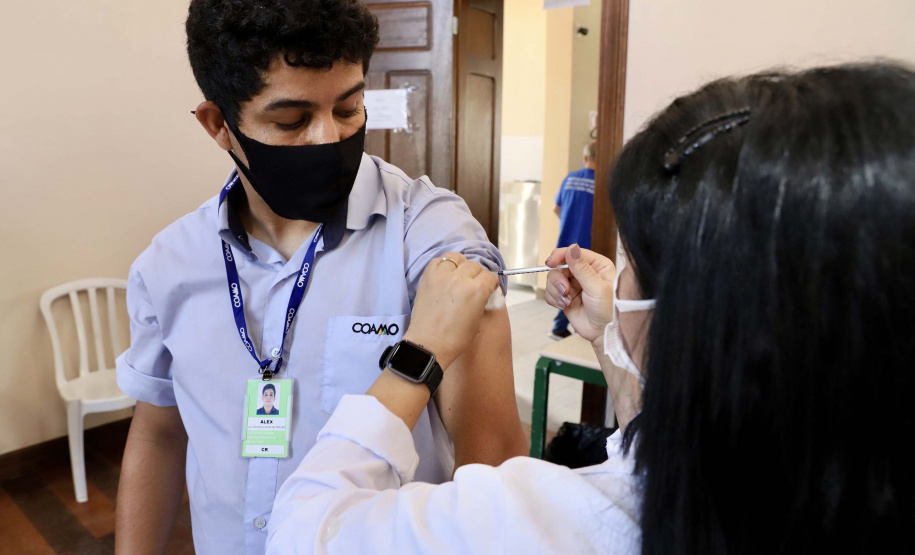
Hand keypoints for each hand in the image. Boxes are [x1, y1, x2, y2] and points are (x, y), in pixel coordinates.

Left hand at [404, 252, 500, 369]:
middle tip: (473, 285)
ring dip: (460, 265)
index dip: (491, 283)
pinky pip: (438, 261)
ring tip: (458, 276)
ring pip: (456, 257)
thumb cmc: (456, 337)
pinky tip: (445, 276)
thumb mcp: (478, 319)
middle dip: (477, 275)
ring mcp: (442, 275)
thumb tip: (485, 291)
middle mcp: (460, 278)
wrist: (429, 343)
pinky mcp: (428, 277)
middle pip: (475, 265)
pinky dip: (444, 266)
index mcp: (476, 290)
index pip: (490, 276)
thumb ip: (482, 299)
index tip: (488, 289)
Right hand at [544, 244, 615, 341]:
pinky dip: (553, 299)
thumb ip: (582, 268)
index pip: (573, 253)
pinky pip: (550, 292)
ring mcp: (573, 284)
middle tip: (564, 291)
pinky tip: (564, 305)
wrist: (603, 332)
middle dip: (558, 279)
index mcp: (596, 265)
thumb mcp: (597, 287)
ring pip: (552, 279)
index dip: (559, 256)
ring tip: (567, 301)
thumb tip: (571, 248)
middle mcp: (583, 272)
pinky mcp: (565, 296)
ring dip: (556, 291)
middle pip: (559, 266)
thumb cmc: (608, 310)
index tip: (551, 263)